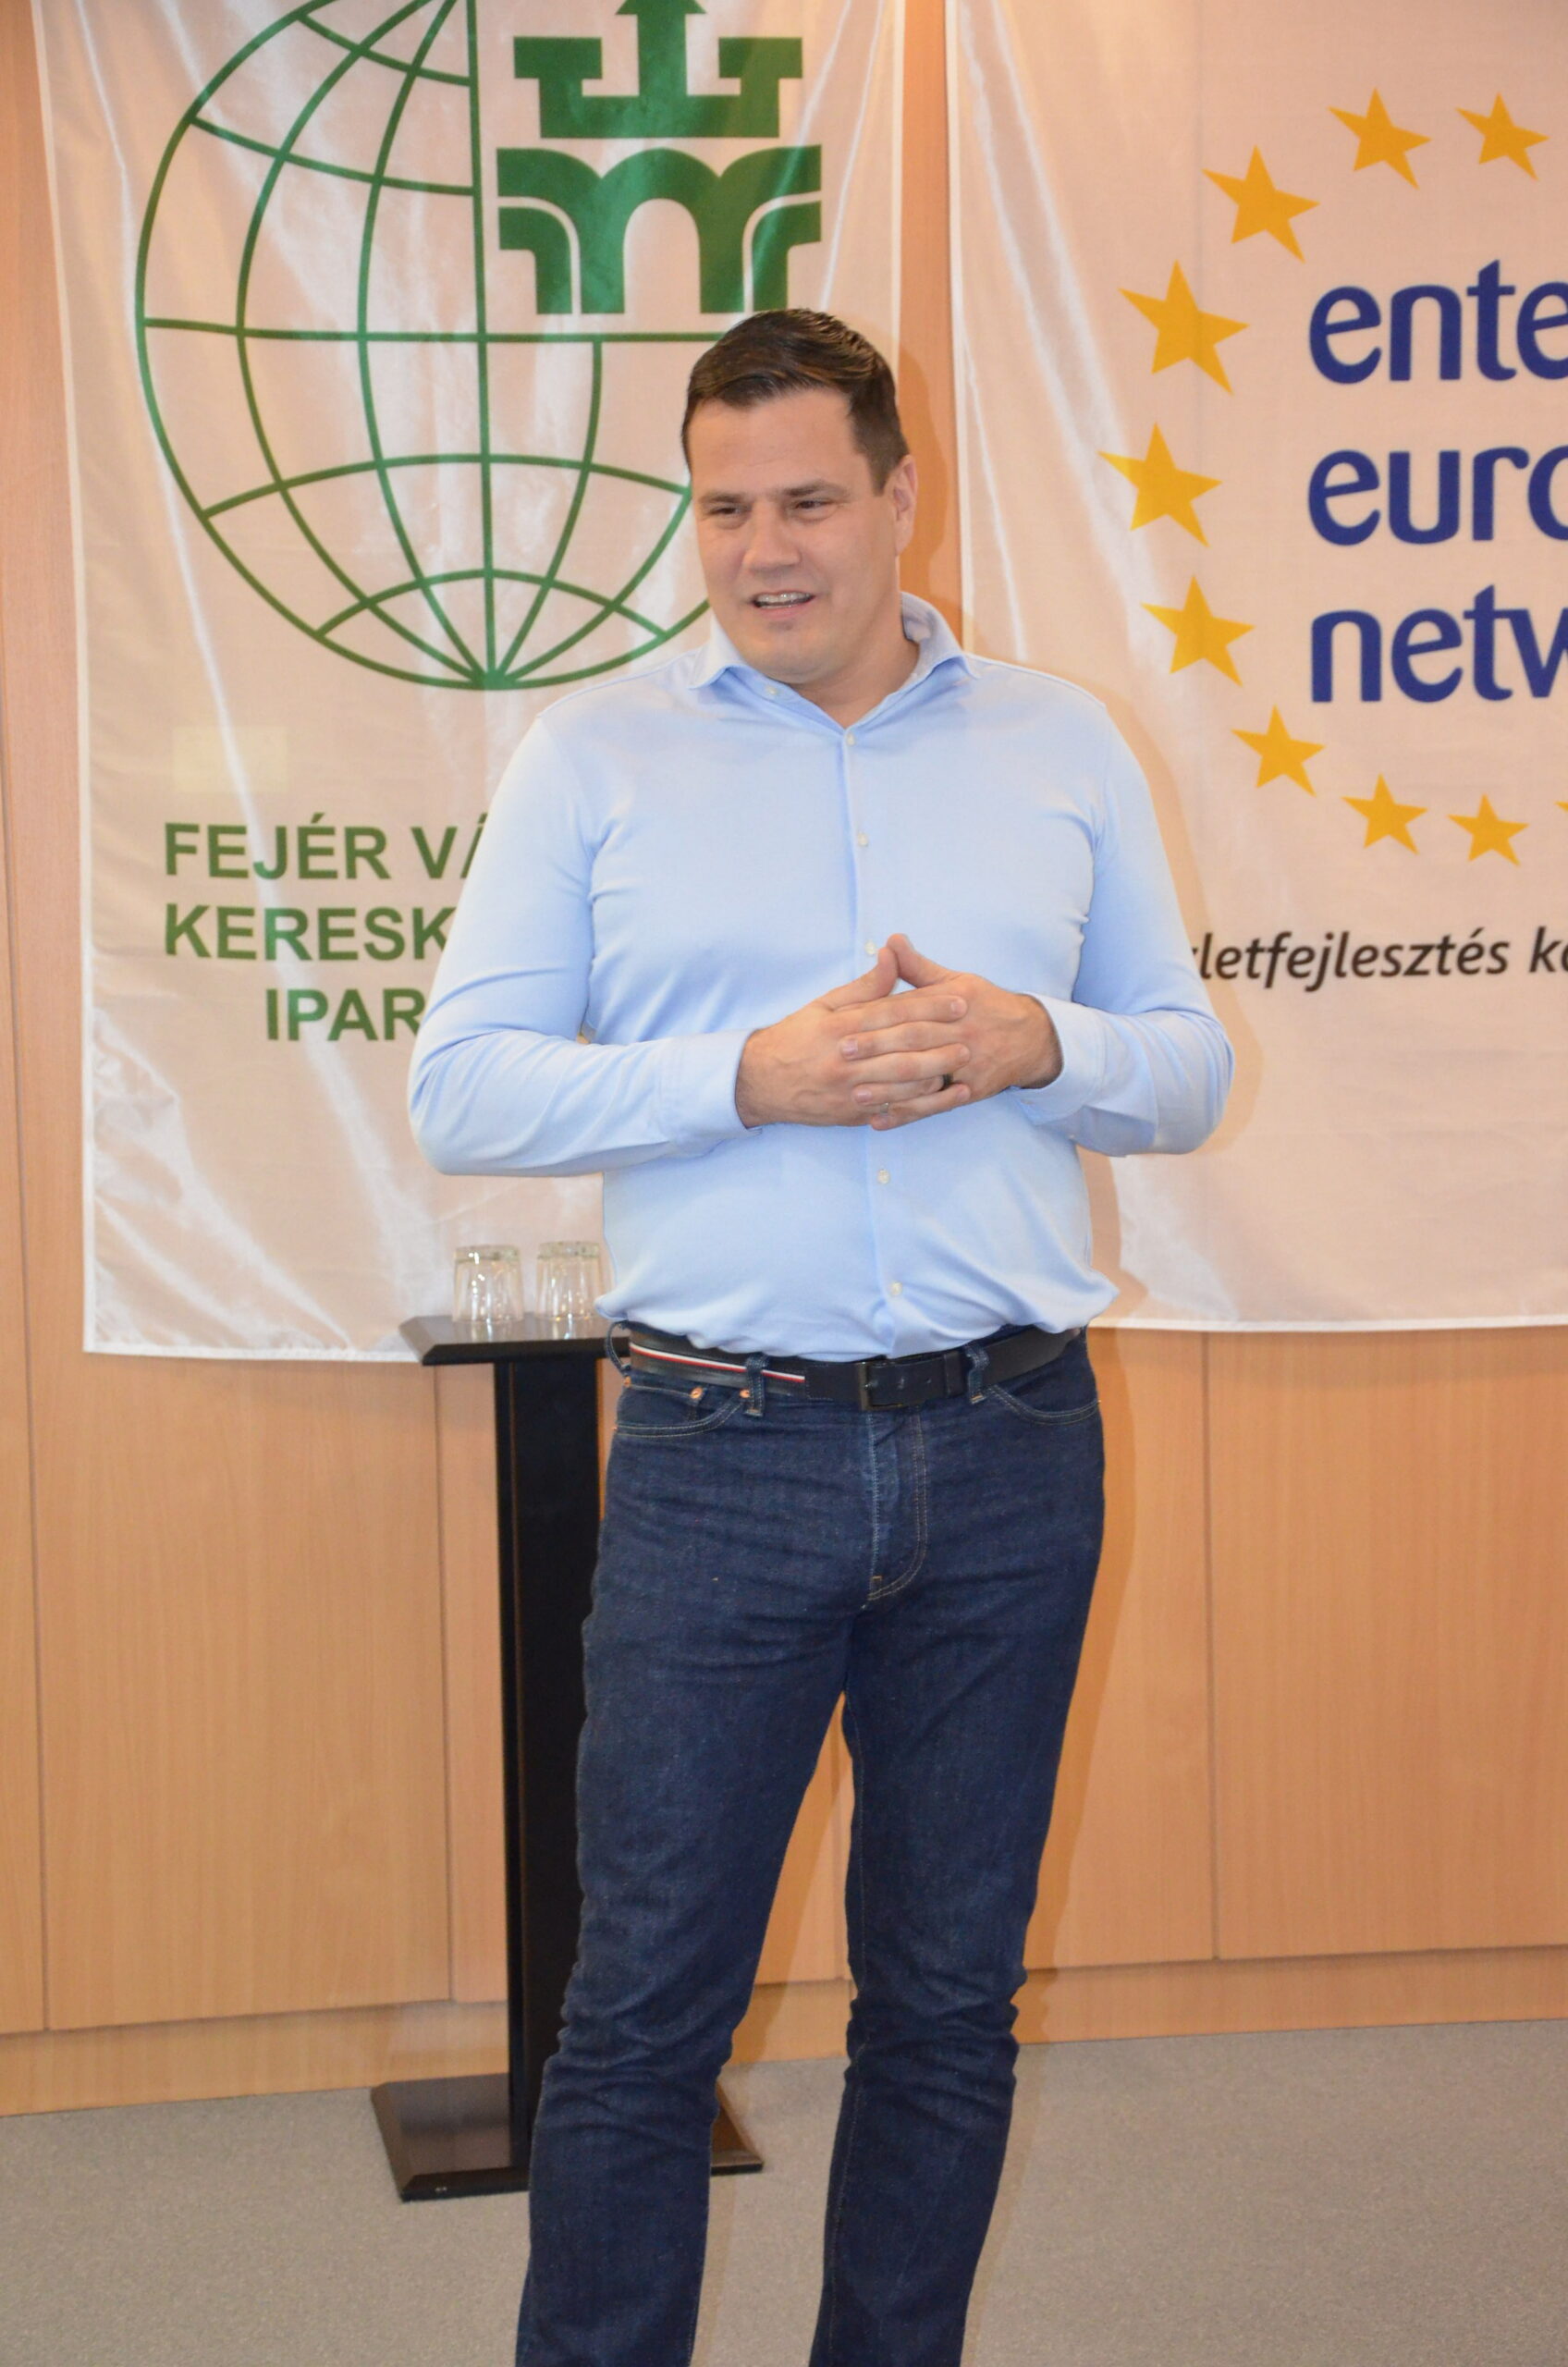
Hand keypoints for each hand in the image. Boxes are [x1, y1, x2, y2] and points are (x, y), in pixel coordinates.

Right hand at [735, 944, 973, 1128]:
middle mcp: (845, 1058)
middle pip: (900, 1049)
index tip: (958, 1000)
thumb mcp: (824, 1004)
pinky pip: (890, 1109)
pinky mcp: (851, 1113)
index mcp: (840, 1026)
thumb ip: (864, 986)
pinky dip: (918, 1104)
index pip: (892, 1012)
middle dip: (939, 1042)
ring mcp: (848, 1090)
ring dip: (934, 1073)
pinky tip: (940, 1096)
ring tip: (960, 1063)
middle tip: (969, 1035)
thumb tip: (892, 955)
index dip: (929, 1005)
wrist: (760, 1081)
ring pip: (899, 1082)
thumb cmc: (797, 1037)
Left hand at [837, 934, 1060, 1130]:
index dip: (878, 1015)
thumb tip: (891, 941)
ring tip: (856, 1094)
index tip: (846, 1023)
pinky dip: (907, 1114)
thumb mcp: (956, 981)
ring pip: (925, 1076)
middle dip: (878, 1047)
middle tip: (843, 1053)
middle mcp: (961, 1032)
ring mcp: (968, 1064)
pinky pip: (935, 1105)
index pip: (911, 1008)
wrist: (1032, 1038)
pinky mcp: (971, 1090)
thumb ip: (918, 966)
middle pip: (915, 1040)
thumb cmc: (986, 1005)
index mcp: (954, 1001)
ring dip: (889, 1087)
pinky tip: (880, 1121)